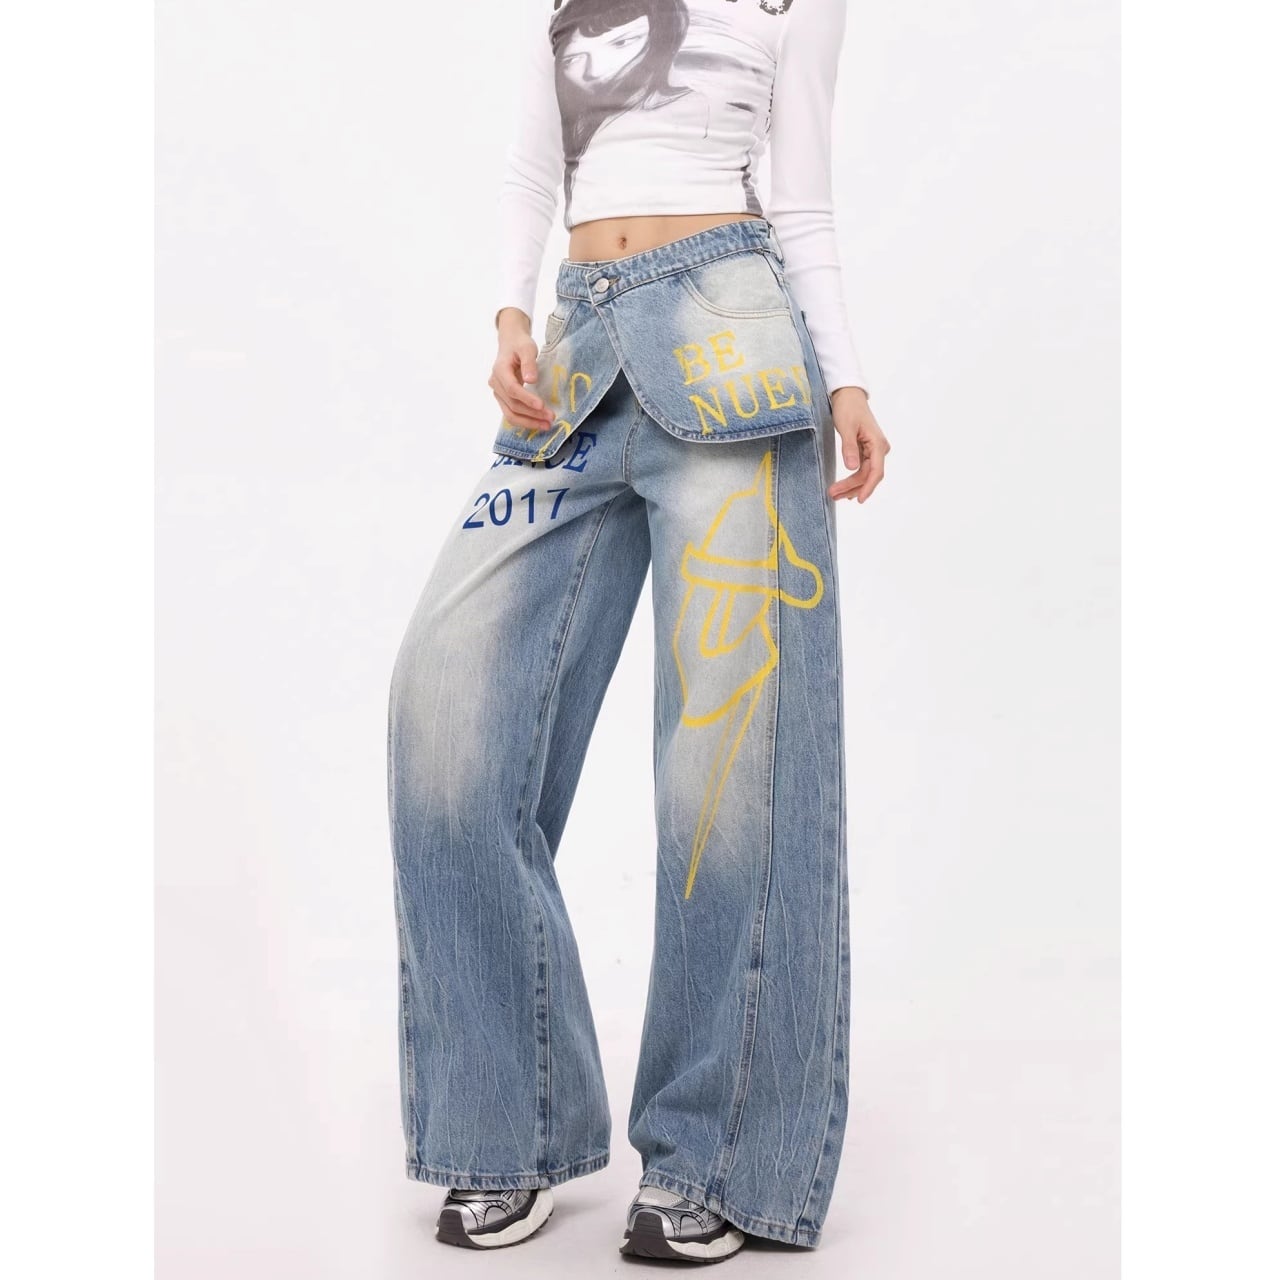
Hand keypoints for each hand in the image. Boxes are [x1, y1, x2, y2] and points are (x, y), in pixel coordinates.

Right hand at [489, 308, 555, 431]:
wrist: (511, 343)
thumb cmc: (520, 344)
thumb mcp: (527, 348)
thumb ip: (529, 363)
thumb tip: (531, 380)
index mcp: (499, 371)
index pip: (513, 389)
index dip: (527, 399)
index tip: (542, 405)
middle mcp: (495, 384)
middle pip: (512, 405)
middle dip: (532, 414)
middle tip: (551, 418)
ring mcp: (498, 393)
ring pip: (510, 414)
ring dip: (529, 422)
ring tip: (547, 425)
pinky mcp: (503, 399)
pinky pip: (512, 414)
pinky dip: (525, 421)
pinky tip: (538, 423)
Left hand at [827, 386, 889, 502]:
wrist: (849, 395)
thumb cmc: (848, 408)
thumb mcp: (846, 427)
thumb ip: (849, 448)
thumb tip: (852, 467)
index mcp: (878, 444)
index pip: (876, 471)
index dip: (868, 487)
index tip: (859, 499)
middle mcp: (879, 449)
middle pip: (868, 475)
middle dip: (852, 487)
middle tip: (833, 494)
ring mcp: (873, 451)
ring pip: (865, 474)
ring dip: (851, 486)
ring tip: (835, 495)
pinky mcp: (866, 451)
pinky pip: (862, 469)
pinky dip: (853, 479)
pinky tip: (845, 489)